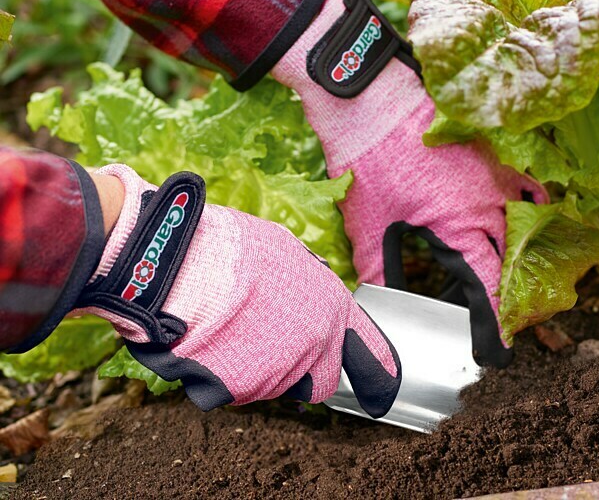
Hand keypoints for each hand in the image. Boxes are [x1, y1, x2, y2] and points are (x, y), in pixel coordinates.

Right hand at [74, 164, 400, 414]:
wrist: (176, 264)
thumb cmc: (230, 248)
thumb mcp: (285, 248)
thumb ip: (309, 280)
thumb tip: (312, 289)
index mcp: (331, 307)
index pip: (369, 352)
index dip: (378, 371)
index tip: (383, 387)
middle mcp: (314, 344)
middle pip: (320, 380)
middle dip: (304, 369)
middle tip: (270, 342)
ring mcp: (277, 372)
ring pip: (274, 384)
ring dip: (258, 365)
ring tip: (230, 325)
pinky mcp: (238, 391)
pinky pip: (235, 390)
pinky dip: (224, 374)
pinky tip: (210, 341)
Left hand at [273, 0, 546, 366]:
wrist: (371, 101)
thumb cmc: (369, 161)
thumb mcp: (370, 224)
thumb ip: (382, 271)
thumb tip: (383, 305)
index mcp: (463, 226)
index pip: (490, 287)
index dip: (493, 324)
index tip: (495, 351)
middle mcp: (491, 202)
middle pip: (510, 261)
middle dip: (504, 295)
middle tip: (490, 318)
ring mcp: (497, 174)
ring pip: (520, 227)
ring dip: (513, 256)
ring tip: (501, 279)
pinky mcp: (491, 154)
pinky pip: (523, 189)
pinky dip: (524, 211)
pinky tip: (512, 222)